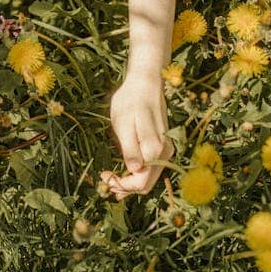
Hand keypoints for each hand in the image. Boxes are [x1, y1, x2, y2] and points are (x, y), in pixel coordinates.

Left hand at [101, 74, 174, 200]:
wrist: (145, 83)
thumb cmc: (131, 100)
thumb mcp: (124, 123)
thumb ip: (130, 147)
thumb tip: (134, 169)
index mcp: (154, 149)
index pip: (140, 181)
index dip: (121, 185)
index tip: (104, 176)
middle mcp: (164, 153)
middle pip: (146, 184)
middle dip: (125, 187)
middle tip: (105, 181)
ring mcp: (165, 151)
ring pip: (149, 178)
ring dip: (130, 183)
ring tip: (111, 179)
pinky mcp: (163, 147)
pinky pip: (151, 169)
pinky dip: (137, 175)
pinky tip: (124, 174)